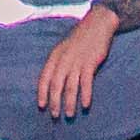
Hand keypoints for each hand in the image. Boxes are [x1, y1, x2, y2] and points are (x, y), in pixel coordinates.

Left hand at [33, 7, 119, 122]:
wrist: (98, 23)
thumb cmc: (81, 37)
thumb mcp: (64, 48)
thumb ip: (59, 62)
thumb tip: (55, 82)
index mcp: (55, 55)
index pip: (44, 78)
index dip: (42, 93)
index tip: (42, 106)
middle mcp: (63, 59)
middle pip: (56, 85)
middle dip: (55, 102)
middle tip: (55, 116)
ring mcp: (77, 61)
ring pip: (70, 86)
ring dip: (70, 102)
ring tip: (70, 115)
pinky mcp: (90, 62)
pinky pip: (86, 82)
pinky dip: (85, 94)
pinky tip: (85, 105)